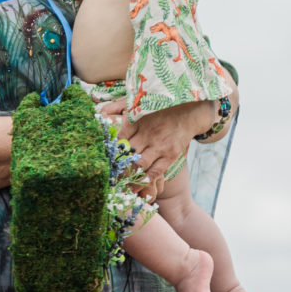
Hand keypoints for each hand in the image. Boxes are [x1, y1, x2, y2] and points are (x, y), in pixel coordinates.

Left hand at [98, 96, 221, 190]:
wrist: (188, 114)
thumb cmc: (160, 111)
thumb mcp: (140, 105)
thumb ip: (119, 107)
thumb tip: (102, 112)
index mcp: (137, 121)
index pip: (120, 138)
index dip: (111, 152)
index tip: (105, 162)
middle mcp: (148, 134)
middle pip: (128, 154)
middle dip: (118, 168)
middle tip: (110, 178)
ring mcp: (160, 145)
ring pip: (140, 165)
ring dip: (129, 177)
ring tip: (122, 186)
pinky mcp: (170, 155)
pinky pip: (156, 171)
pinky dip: (145, 180)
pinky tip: (138, 187)